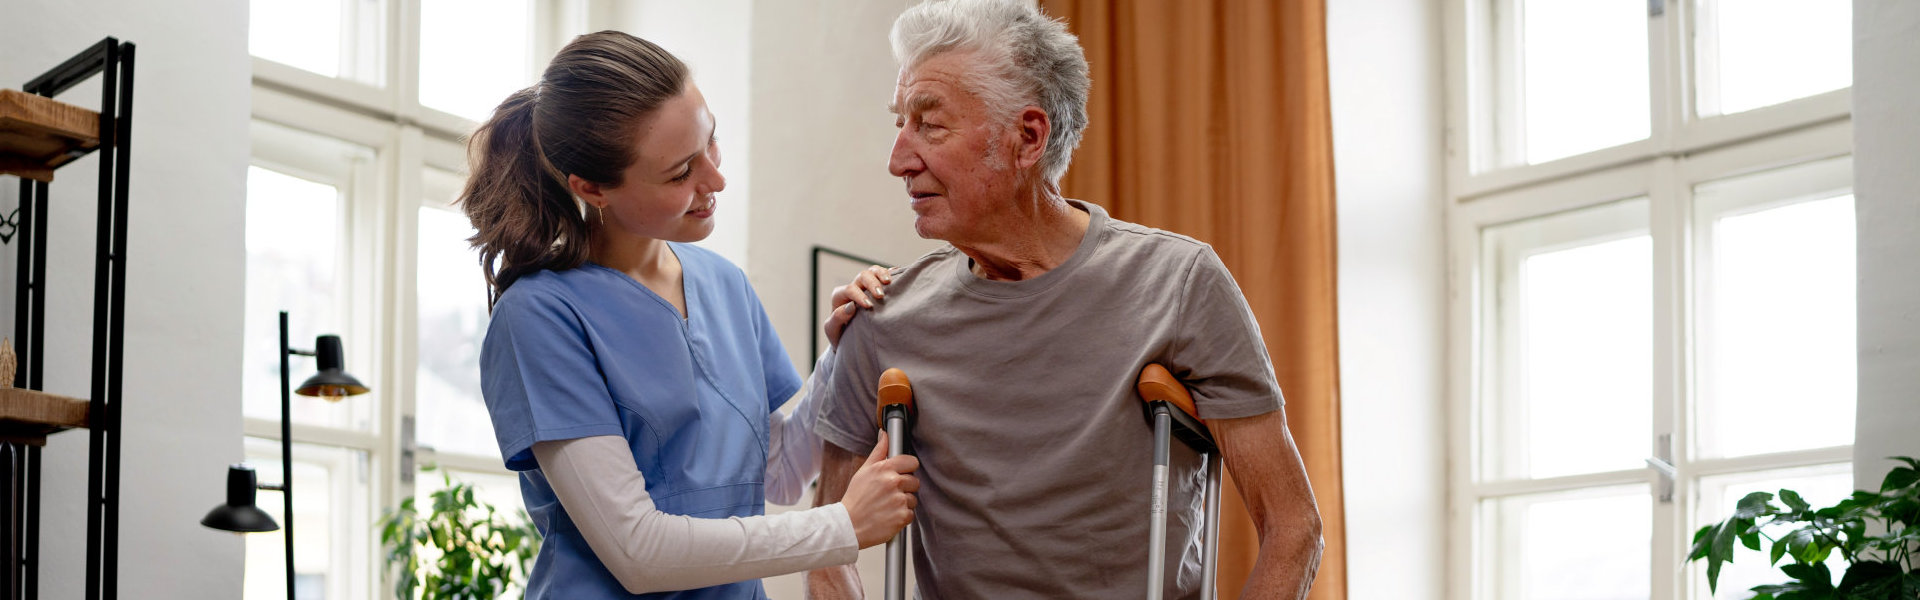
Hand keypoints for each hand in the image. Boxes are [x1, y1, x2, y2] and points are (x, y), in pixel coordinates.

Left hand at [824, 265, 891, 347]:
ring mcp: (865, 286)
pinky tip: (898, 275)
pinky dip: (892, 273)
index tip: (869, 306)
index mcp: (840, 296)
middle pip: (863, 276)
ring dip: (882, 274)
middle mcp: (853, 287)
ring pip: (873, 271)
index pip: (850, 289)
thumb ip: (836, 318)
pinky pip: (884, 275)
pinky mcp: (877, 287)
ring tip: (889, 282)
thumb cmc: (840, 334)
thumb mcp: (832, 329)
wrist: (849, 338)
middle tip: (880, 295)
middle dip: (872, 283)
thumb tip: (849, 307)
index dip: (859, 295)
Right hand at [839, 432, 918, 547]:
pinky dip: (902, 517)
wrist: (848, 526)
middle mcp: (893, 483)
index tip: (901, 474)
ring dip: (903, 504)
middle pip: (915, 481)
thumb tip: (885, 434)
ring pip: (913, 499)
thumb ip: (878, 451)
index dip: (908, 469)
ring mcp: (899, 500)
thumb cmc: (855, 498)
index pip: (911, 462)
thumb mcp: (864, 471)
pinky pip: (911, 514)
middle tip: (889, 494)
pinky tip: (889, 516)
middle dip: (905, 488)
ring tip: (887, 506)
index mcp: (884, 469)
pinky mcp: (902, 516)